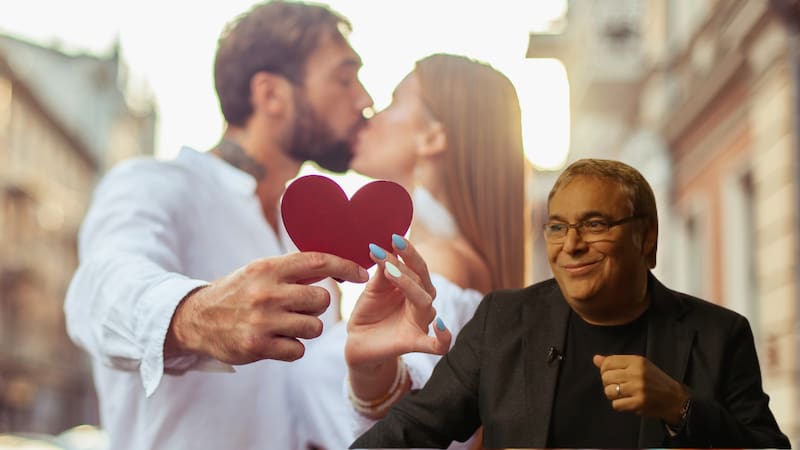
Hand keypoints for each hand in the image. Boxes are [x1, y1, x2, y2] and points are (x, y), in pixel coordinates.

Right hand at [165, 252, 367, 363]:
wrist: (196, 319)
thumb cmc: (237, 293)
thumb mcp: (260, 272)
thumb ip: (293, 270)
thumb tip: (334, 266)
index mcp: (268, 268)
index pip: (318, 262)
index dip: (345, 266)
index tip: (362, 273)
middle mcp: (267, 292)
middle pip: (321, 299)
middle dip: (316, 305)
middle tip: (298, 307)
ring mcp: (262, 320)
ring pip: (314, 327)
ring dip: (306, 329)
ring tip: (285, 325)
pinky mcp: (258, 346)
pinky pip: (298, 350)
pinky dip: (292, 348)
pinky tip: (276, 340)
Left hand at [345, 236, 451, 370]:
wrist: (359, 342)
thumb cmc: (370, 312)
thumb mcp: (373, 289)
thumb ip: (381, 272)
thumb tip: (382, 248)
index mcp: (414, 287)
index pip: (416, 266)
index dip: (407, 251)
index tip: (393, 237)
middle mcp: (421, 302)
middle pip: (422, 279)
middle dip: (408, 261)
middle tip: (393, 245)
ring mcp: (420, 323)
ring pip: (425, 302)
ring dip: (409, 285)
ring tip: (389, 272)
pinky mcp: (415, 343)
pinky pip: (438, 345)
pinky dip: (443, 337)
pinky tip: (440, 325)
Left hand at [593, 354, 688, 425]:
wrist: (675, 398)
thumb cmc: (655, 380)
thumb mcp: (639, 366)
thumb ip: (616, 362)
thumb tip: (596, 359)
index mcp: (636, 361)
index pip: (608, 362)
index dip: (604, 370)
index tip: (611, 375)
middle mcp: (636, 373)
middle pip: (606, 377)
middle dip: (608, 383)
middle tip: (618, 386)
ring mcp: (638, 388)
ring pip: (609, 391)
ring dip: (613, 395)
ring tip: (622, 394)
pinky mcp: (638, 403)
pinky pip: (616, 404)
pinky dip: (619, 405)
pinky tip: (627, 402)